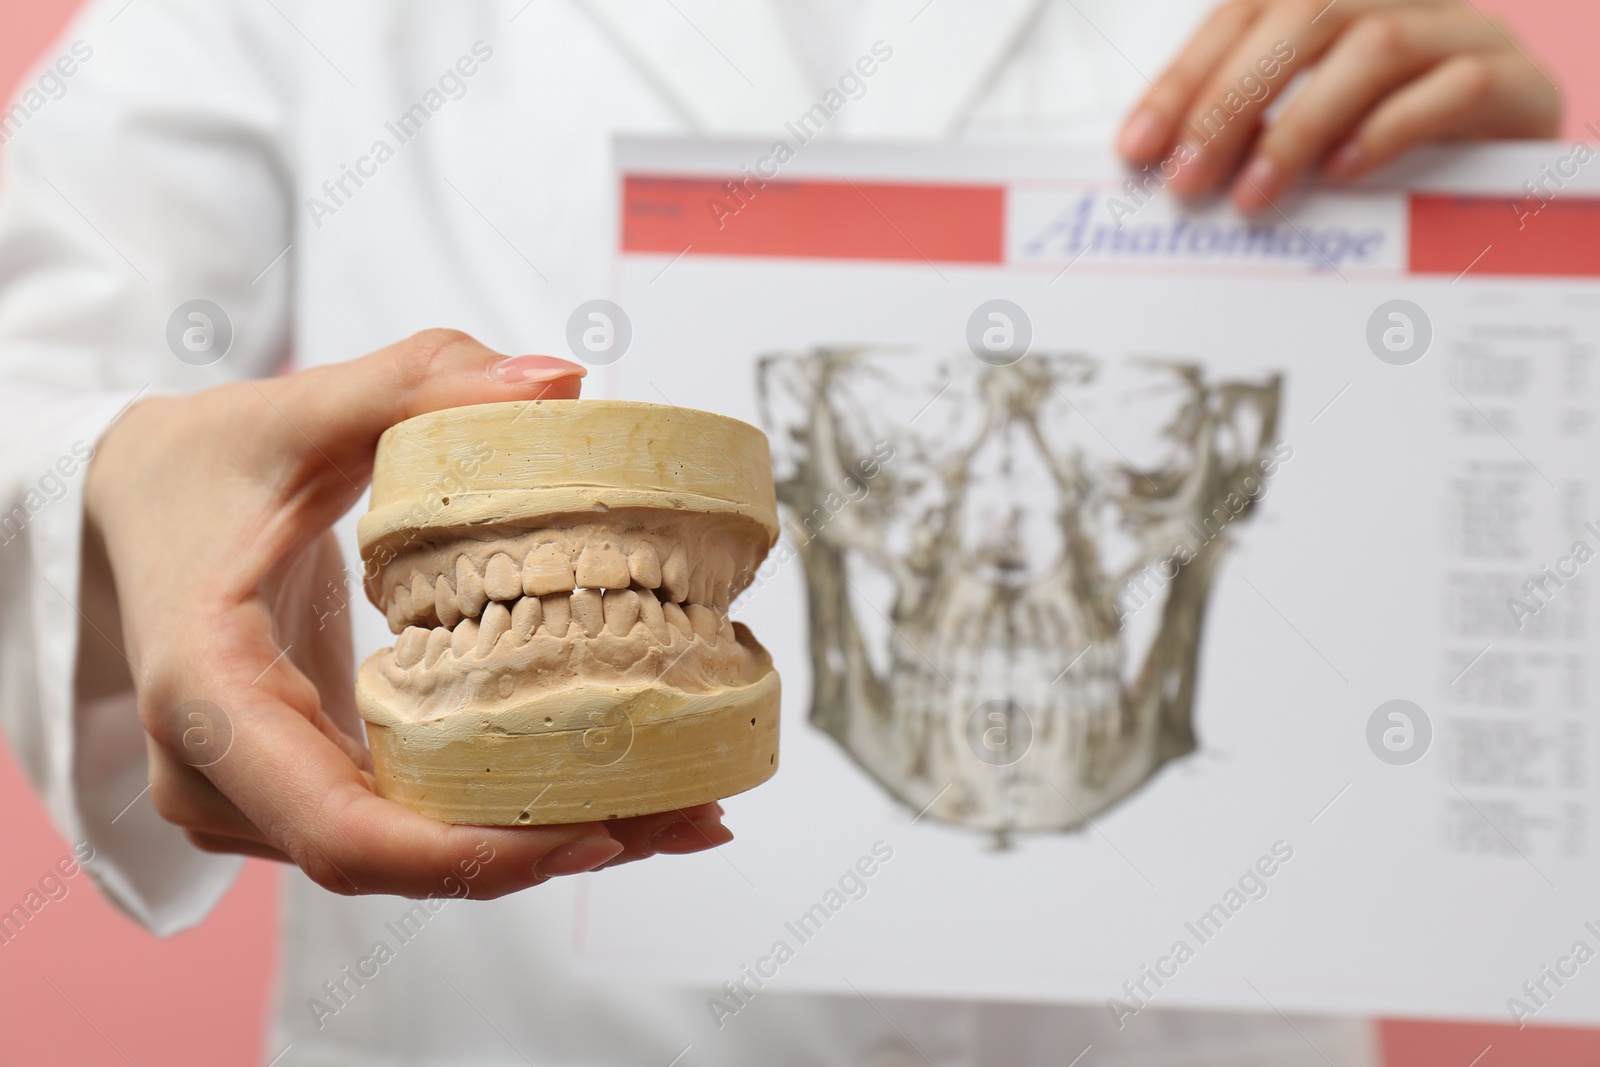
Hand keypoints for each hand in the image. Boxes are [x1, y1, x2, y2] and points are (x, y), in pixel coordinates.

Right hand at [84, 329, 733, 897]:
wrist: (129, 504)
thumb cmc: (200, 465)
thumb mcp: (299, 410)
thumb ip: (420, 383)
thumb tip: (564, 383)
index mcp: (211, 695)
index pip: (339, 829)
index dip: (467, 854)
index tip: (588, 831)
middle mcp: (224, 775)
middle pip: (394, 861)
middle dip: (543, 852)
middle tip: (685, 818)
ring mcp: (257, 796)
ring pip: (408, 857)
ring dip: (542, 842)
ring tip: (680, 812)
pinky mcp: (300, 783)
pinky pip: (406, 825)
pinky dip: (505, 819)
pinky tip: (613, 797)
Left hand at [1116, 0, 1561, 210]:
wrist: (1510, 176)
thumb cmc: (1394, 155)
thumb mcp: (1307, 135)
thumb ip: (1246, 131)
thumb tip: (1164, 164)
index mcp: (1337, 1)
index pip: (1243, 14)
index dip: (1185, 79)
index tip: (1139, 146)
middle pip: (1303, 18)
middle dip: (1231, 103)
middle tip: (1189, 179)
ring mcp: (1461, 31)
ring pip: (1375, 46)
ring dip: (1300, 125)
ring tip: (1256, 194)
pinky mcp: (1514, 80)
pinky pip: (1457, 87)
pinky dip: (1390, 129)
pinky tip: (1344, 173)